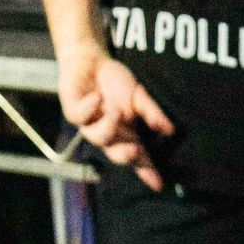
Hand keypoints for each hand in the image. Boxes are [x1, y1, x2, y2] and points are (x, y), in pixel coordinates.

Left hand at [58, 43, 172, 190]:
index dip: (147, 171)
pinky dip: (89, 108)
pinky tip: (96, 98)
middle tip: (135, 151)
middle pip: (115, 154)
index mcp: (126, 134)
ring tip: (116, 112)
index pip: (138, 157)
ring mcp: (90, 124)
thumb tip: (170, 130)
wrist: (90, 59)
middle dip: (125, 156)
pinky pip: (79, 116)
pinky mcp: (73, 111)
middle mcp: (108, 133)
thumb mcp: (139, 95)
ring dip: (108, 128)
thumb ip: (152, 112)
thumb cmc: (115, 81)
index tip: (159, 184)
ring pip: (97, 137)